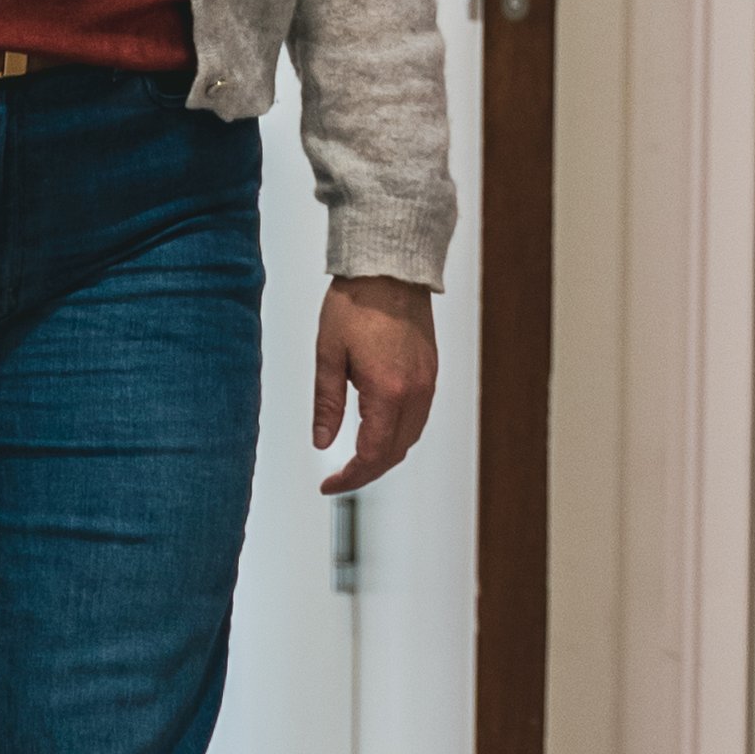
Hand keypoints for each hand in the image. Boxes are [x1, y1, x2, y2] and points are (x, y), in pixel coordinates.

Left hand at [313, 276, 437, 494]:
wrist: (389, 270)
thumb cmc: (356, 304)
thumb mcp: (328, 355)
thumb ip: (327, 404)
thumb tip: (322, 441)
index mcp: (387, 390)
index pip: (373, 454)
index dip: (351, 477)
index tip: (330, 484)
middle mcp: (415, 391)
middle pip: (396, 452)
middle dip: (367, 471)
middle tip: (340, 477)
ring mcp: (428, 382)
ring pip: (411, 437)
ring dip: (385, 454)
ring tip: (357, 459)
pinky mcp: (432, 371)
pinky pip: (419, 416)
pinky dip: (399, 433)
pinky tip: (379, 430)